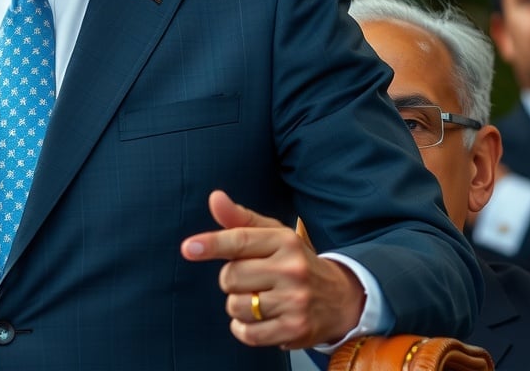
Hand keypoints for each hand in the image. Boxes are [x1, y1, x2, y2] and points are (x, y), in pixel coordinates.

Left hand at [181, 190, 363, 348]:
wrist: (341, 299)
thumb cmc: (294, 262)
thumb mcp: (273, 235)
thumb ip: (239, 219)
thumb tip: (214, 197)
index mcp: (284, 241)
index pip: (239, 240)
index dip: (211, 244)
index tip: (188, 248)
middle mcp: (291, 269)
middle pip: (231, 277)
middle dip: (232, 280)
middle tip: (253, 279)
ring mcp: (295, 301)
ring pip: (235, 306)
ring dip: (238, 305)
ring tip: (259, 299)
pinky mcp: (295, 329)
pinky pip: (247, 333)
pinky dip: (243, 328)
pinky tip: (257, 319)